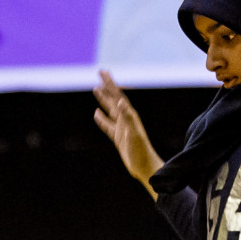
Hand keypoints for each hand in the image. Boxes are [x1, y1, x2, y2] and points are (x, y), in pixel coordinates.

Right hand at [94, 71, 164, 195]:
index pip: (117, 96)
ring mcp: (122, 127)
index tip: (102, 73)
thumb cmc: (140, 151)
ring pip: (110, 109)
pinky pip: (107, 125)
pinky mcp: (118, 137)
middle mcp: (126, 119)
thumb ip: (127, 117)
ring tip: (96, 89)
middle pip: (114, 98)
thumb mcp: (133, 133)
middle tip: (100, 73)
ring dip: (103, 99)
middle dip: (107, 86)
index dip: (110, 84)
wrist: (144, 167)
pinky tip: (96, 114)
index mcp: (129, 116)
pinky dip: (101, 118)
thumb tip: (120, 102)